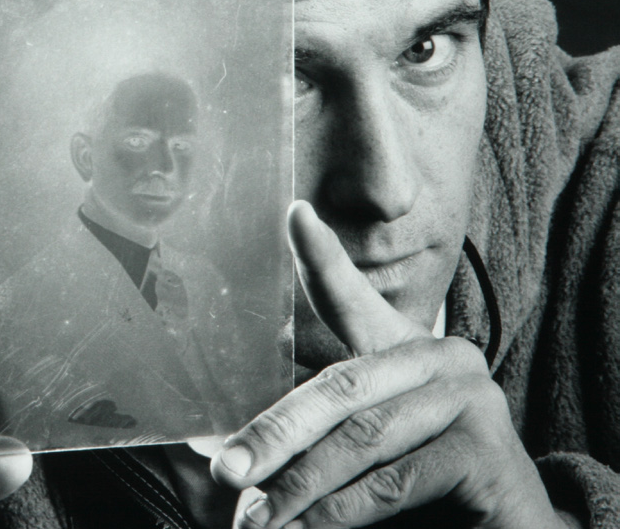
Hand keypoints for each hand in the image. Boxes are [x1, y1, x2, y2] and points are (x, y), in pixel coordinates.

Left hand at [208, 200, 567, 528]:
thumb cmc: (426, 497)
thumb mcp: (360, 459)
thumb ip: (314, 443)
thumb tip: (227, 453)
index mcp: (404, 351)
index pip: (354, 298)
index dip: (322, 258)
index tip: (296, 214)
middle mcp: (442, 359)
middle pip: (339, 386)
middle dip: (273, 433)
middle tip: (225, 471)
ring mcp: (470, 398)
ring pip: (360, 438)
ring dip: (298, 485)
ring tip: (255, 521)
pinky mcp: (486, 449)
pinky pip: (393, 479)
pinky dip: (339, 512)